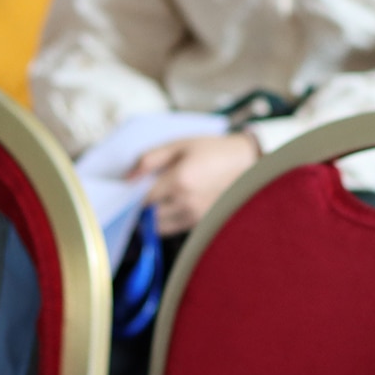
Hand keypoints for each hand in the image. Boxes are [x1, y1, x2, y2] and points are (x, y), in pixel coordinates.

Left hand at [132, 133, 260, 234]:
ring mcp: (195, 215)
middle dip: (142, 207)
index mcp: (179, 180)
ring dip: (153, 216)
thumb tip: (128, 178)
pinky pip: (174, 229)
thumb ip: (150, 159)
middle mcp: (186, 202)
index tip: (131, 189)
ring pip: (159, 227)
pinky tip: (174, 204)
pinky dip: (167, 221)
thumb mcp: (179, 145)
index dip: (132, 196)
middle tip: (145, 194)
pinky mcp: (201, 223)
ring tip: (160, 199)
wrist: (246, 162)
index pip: (142, 199)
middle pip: (149, 216)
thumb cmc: (213, 150)